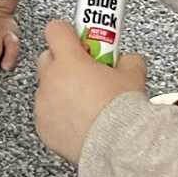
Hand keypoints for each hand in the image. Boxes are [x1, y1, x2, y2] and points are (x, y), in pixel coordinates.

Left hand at [33, 18, 146, 162]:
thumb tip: (126, 59)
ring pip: (47, 88)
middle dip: (63, 62)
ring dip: (61, 91)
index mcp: (69, 61)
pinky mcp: (43, 127)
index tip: (78, 40)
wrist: (118, 147)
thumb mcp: (134, 75)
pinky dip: (59, 115)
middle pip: (47, 58)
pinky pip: (47, 114)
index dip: (68, 33)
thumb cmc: (123, 112)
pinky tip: (80, 122)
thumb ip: (127, 60)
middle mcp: (50, 80)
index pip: (56, 30)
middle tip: (84, 73)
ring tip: (86, 103)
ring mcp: (44, 105)